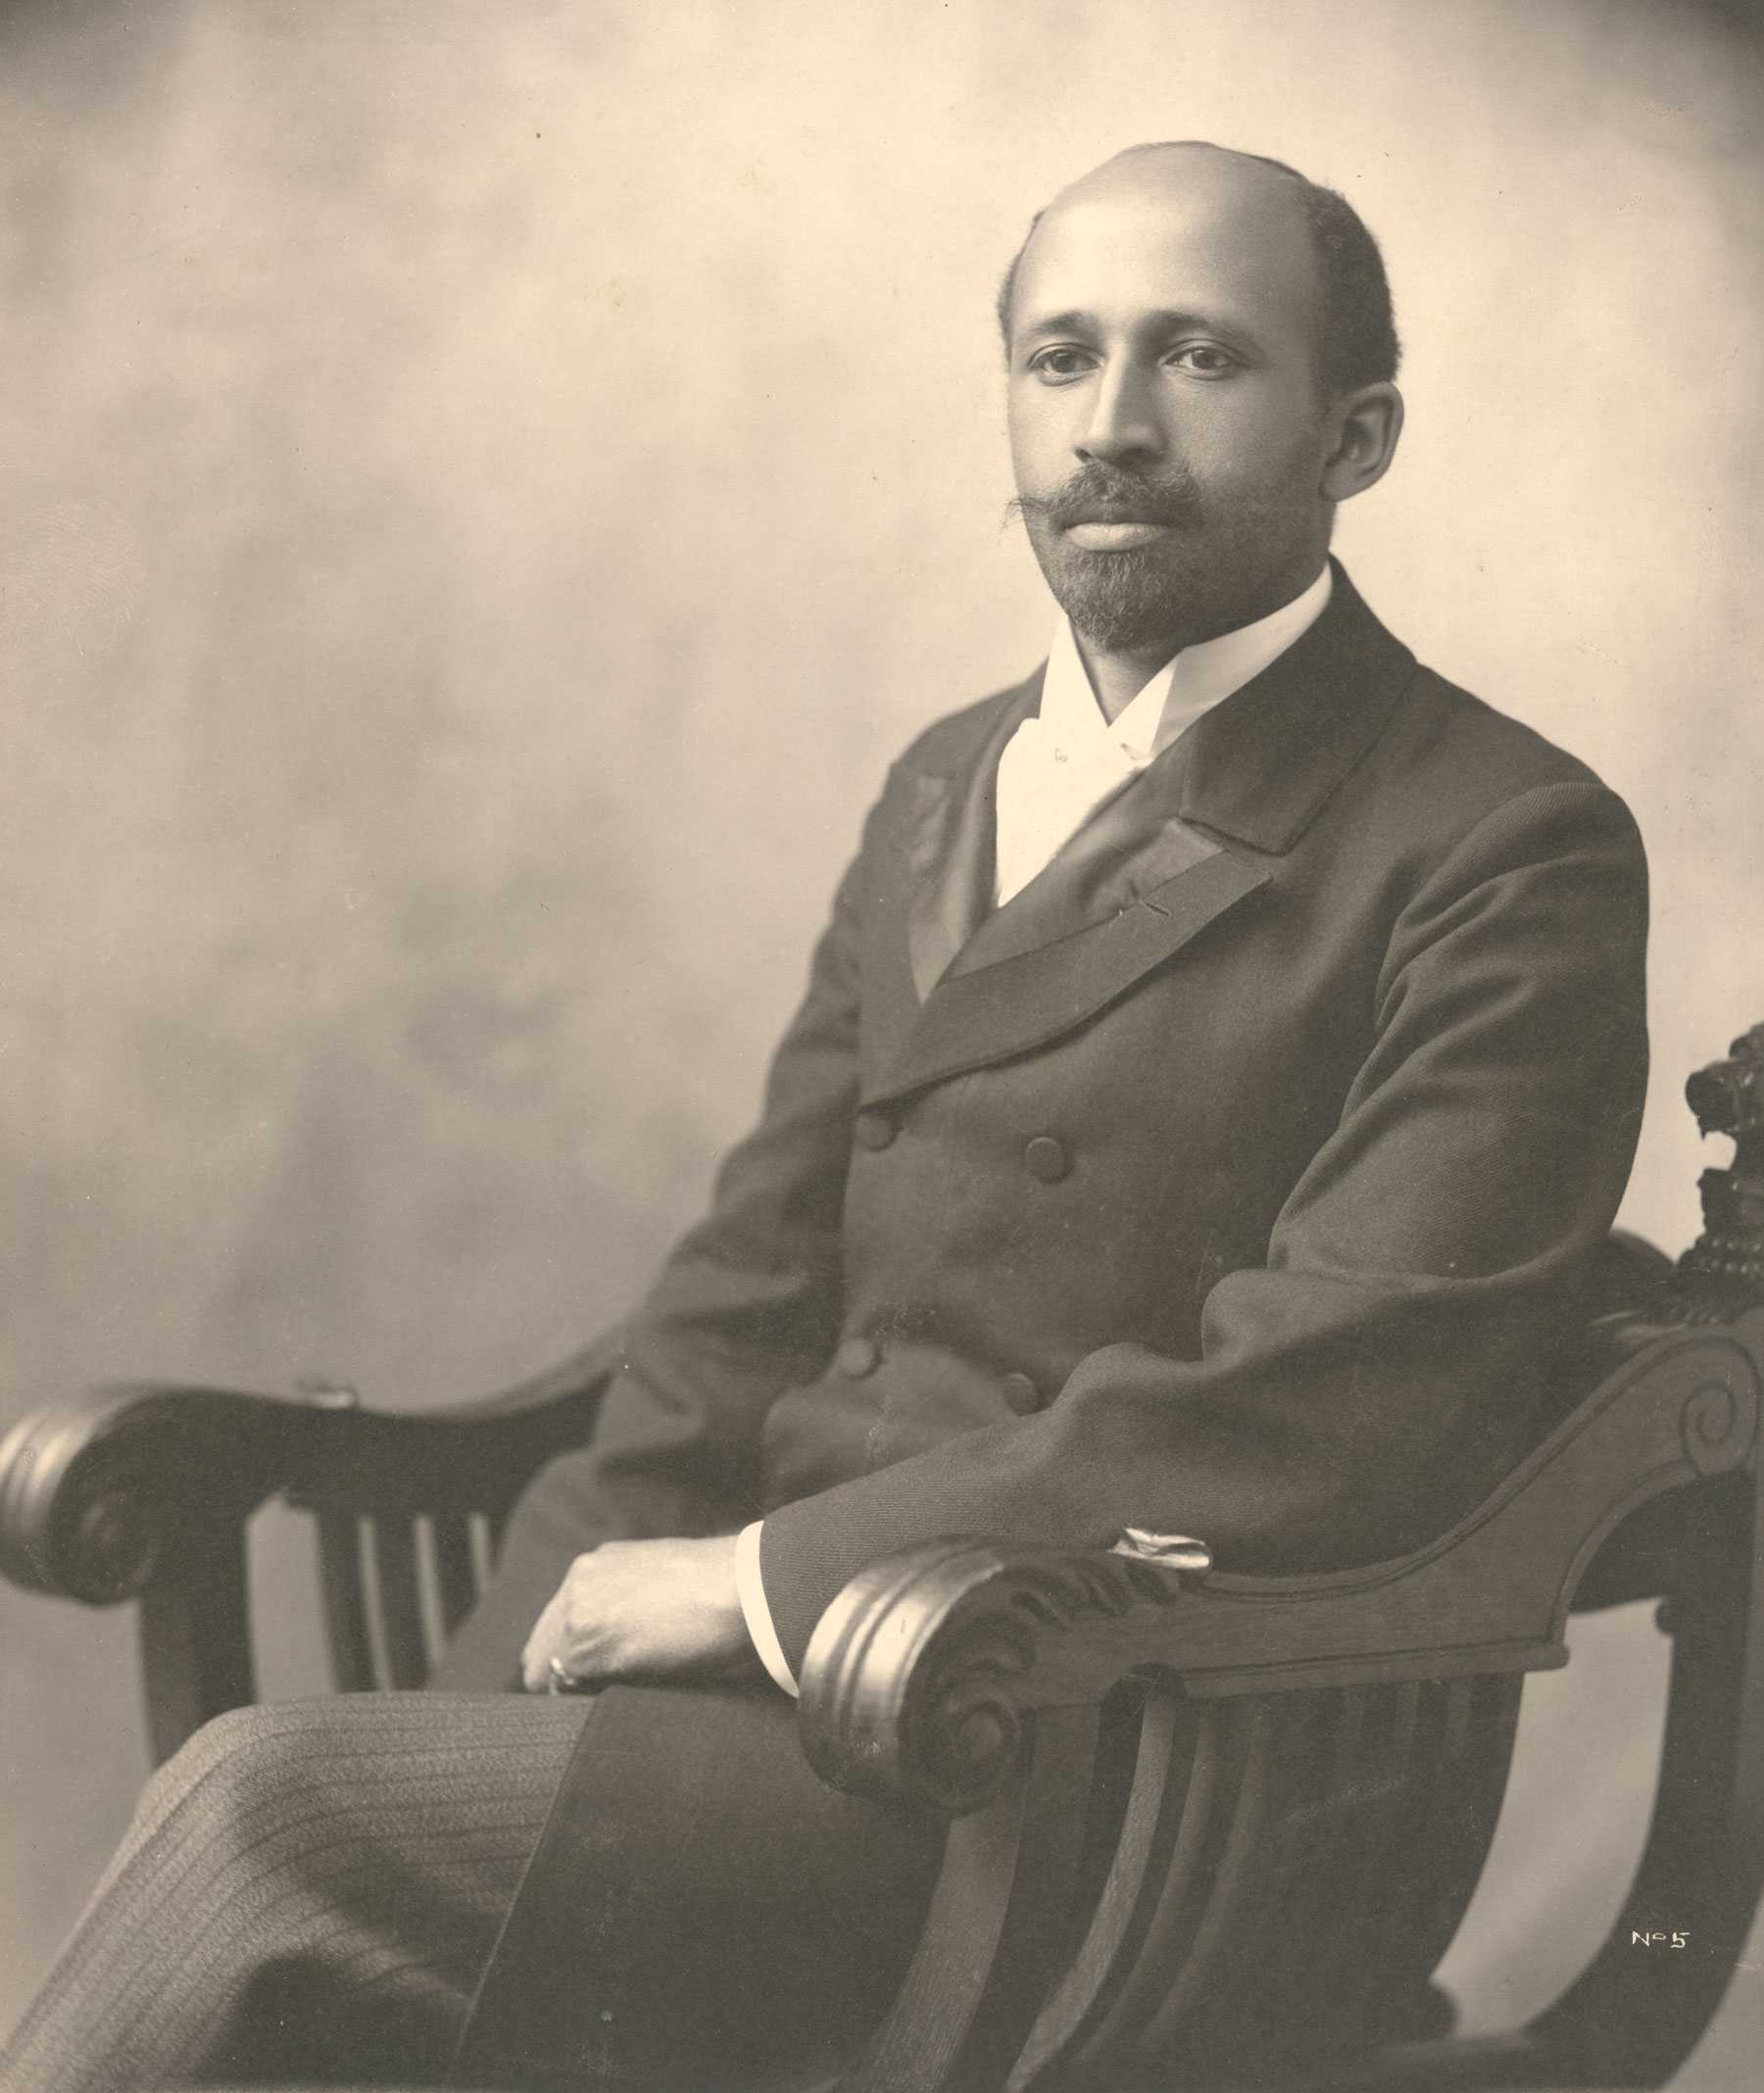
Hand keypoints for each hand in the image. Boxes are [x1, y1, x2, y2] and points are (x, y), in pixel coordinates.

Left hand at [520, 1535, 756, 1692]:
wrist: (747, 1586)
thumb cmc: (723, 1587)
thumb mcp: (661, 1579)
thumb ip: (626, 1600)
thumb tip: (617, 1637)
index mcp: (597, 1564)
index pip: (556, 1625)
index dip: (574, 1658)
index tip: (601, 1675)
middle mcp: (578, 1581)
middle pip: (537, 1653)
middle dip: (565, 1677)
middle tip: (610, 1690)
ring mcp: (577, 1613)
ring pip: (545, 1675)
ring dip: (579, 1688)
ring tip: (630, 1684)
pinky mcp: (584, 1646)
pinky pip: (566, 1688)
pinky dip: (589, 1697)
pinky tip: (632, 1686)